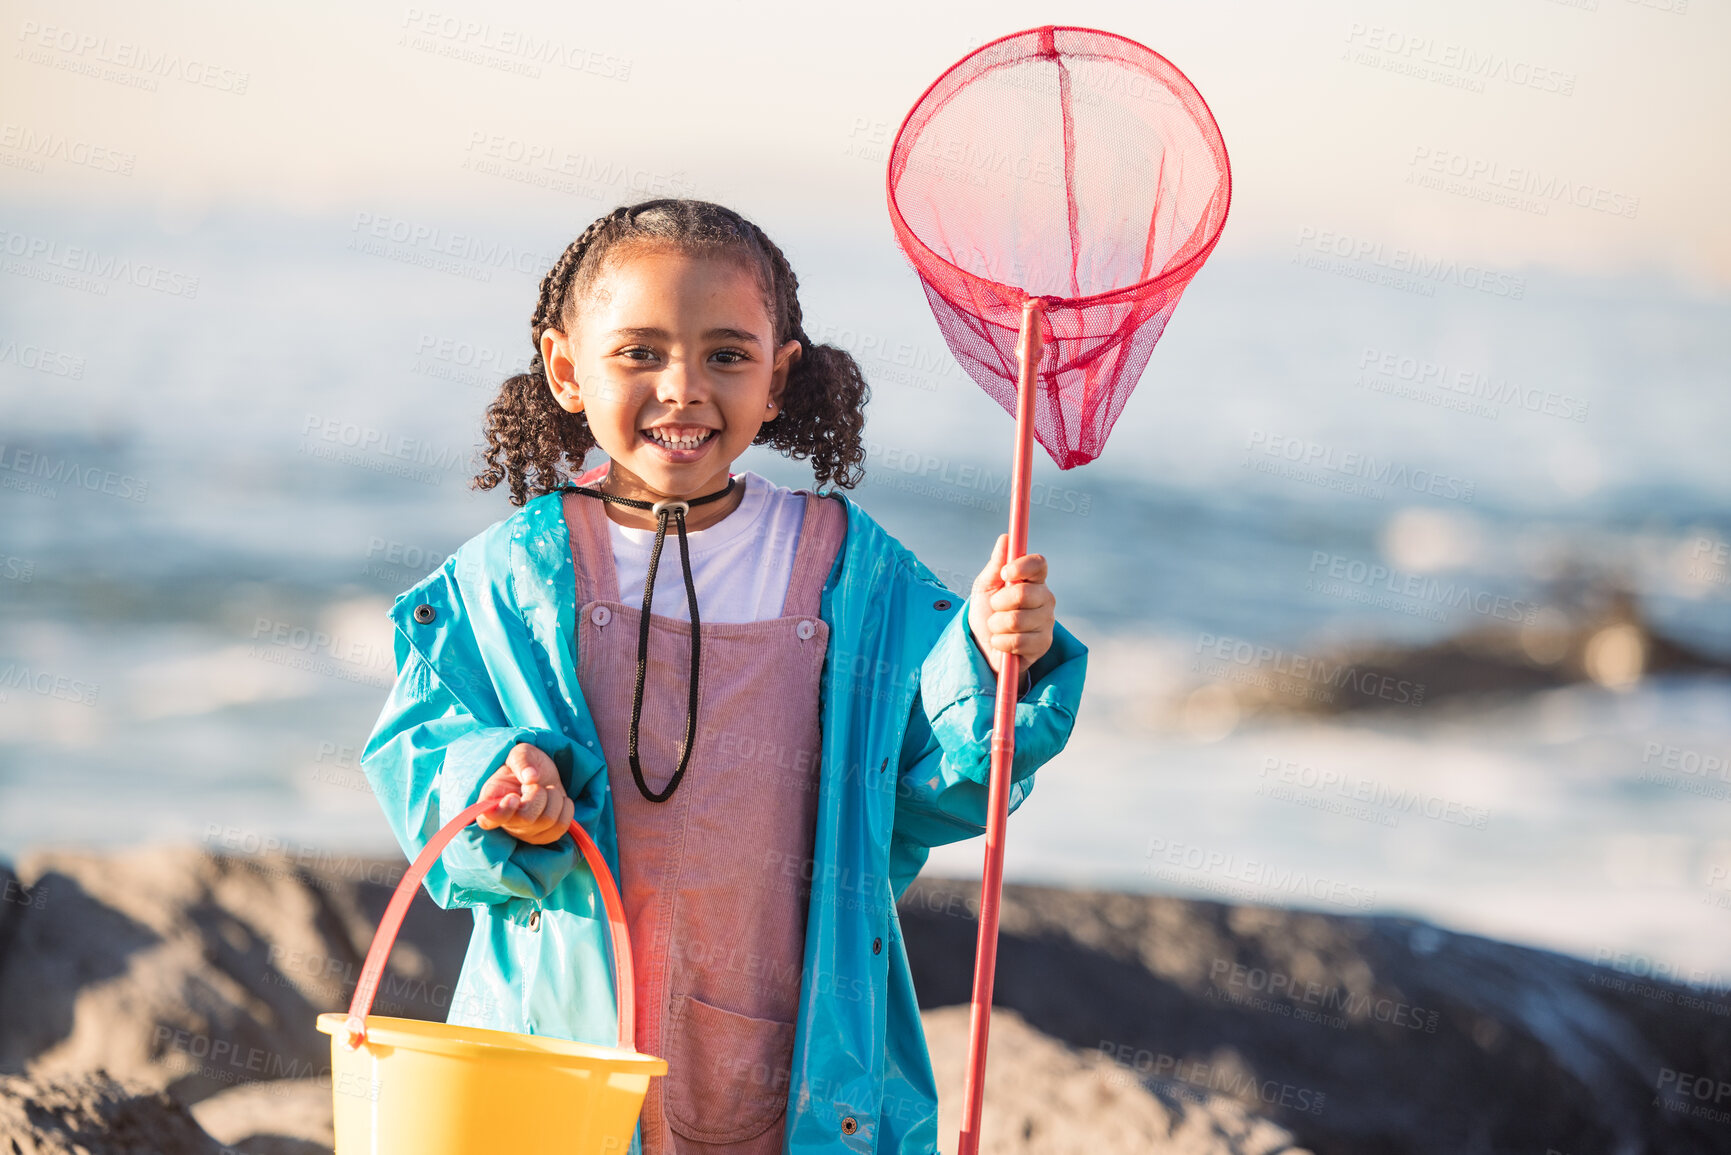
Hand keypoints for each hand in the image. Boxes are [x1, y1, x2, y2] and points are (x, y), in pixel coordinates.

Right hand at [475, 743, 573, 844]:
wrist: (542, 776)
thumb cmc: (526, 765)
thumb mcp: (521, 753)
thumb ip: (522, 761)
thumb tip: (531, 777)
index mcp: (492, 800)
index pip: (488, 820)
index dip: (502, 812)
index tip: (514, 796)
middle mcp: (506, 822)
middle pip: (527, 818)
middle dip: (539, 795)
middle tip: (536, 785)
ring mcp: (525, 832)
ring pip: (548, 821)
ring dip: (554, 798)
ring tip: (547, 790)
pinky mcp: (544, 836)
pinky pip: (562, 826)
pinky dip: (566, 808)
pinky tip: (558, 800)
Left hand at [967, 534, 1054, 675]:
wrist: (984, 646)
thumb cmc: (986, 611)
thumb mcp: (986, 586)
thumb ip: (996, 563)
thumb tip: (1006, 538)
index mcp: (1033, 580)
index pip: (1039, 564)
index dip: (1022, 566)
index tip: (1004, 572)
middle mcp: (1045, 598)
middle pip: (1023, 593)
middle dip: (998, 603)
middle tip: (995, 607)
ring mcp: (1047, 622)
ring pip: (1016, 620)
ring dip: (996, 625)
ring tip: (997, 627)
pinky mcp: (1043, 644)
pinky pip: (1017, 641)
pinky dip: (1000, 642)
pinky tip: (1002, 642)